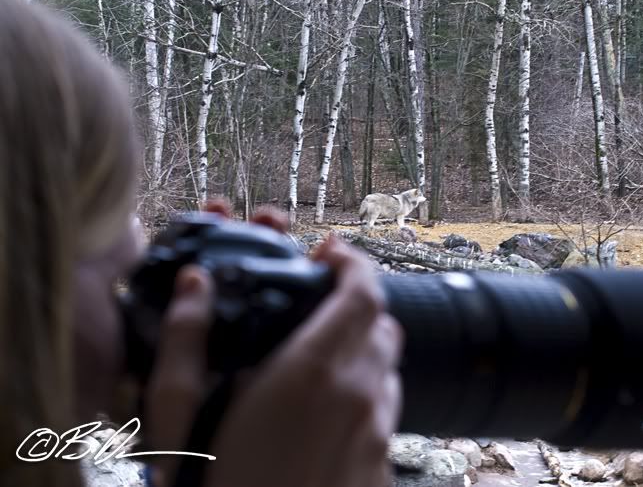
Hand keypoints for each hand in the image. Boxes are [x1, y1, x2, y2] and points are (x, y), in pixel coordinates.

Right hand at [142, 204, 403, 486]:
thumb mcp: (177, 418)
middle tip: (320, 302)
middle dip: (356, 301)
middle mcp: (359, 396)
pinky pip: (386, 411)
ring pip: (388, 367)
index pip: (363, 292)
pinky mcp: (381, 468)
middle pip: (382, 323)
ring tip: (322, 355)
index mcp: (312, 372)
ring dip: (363, 347)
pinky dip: (366, 392)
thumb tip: (192, 285)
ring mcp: (377, 434)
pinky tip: (327, 412)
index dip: (353, 261)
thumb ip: (184, 342)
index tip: (330, 253)